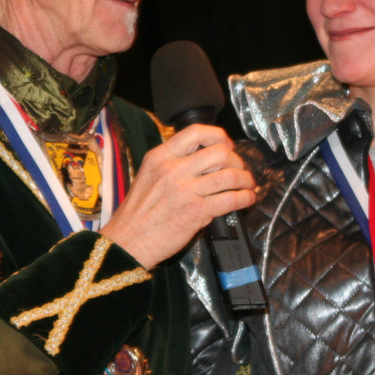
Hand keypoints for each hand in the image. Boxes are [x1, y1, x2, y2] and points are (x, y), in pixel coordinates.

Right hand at [100, 124, 254, 268]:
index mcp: (160, 157)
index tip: (226, 145)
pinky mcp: (197, 211)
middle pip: (220, 152)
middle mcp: (174, 169)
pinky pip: (231, 199)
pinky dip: (244, 198)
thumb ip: (172, 164)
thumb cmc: (137, 214)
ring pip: (230, 175)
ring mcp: (186, 190)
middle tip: (238, 169)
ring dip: (245, 180)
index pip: (196, 132)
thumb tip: (203, 161)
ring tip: (247, 185)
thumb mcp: (148, 176)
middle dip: (236, 160)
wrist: (128, 242)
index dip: (218, 136)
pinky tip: (246, 200)